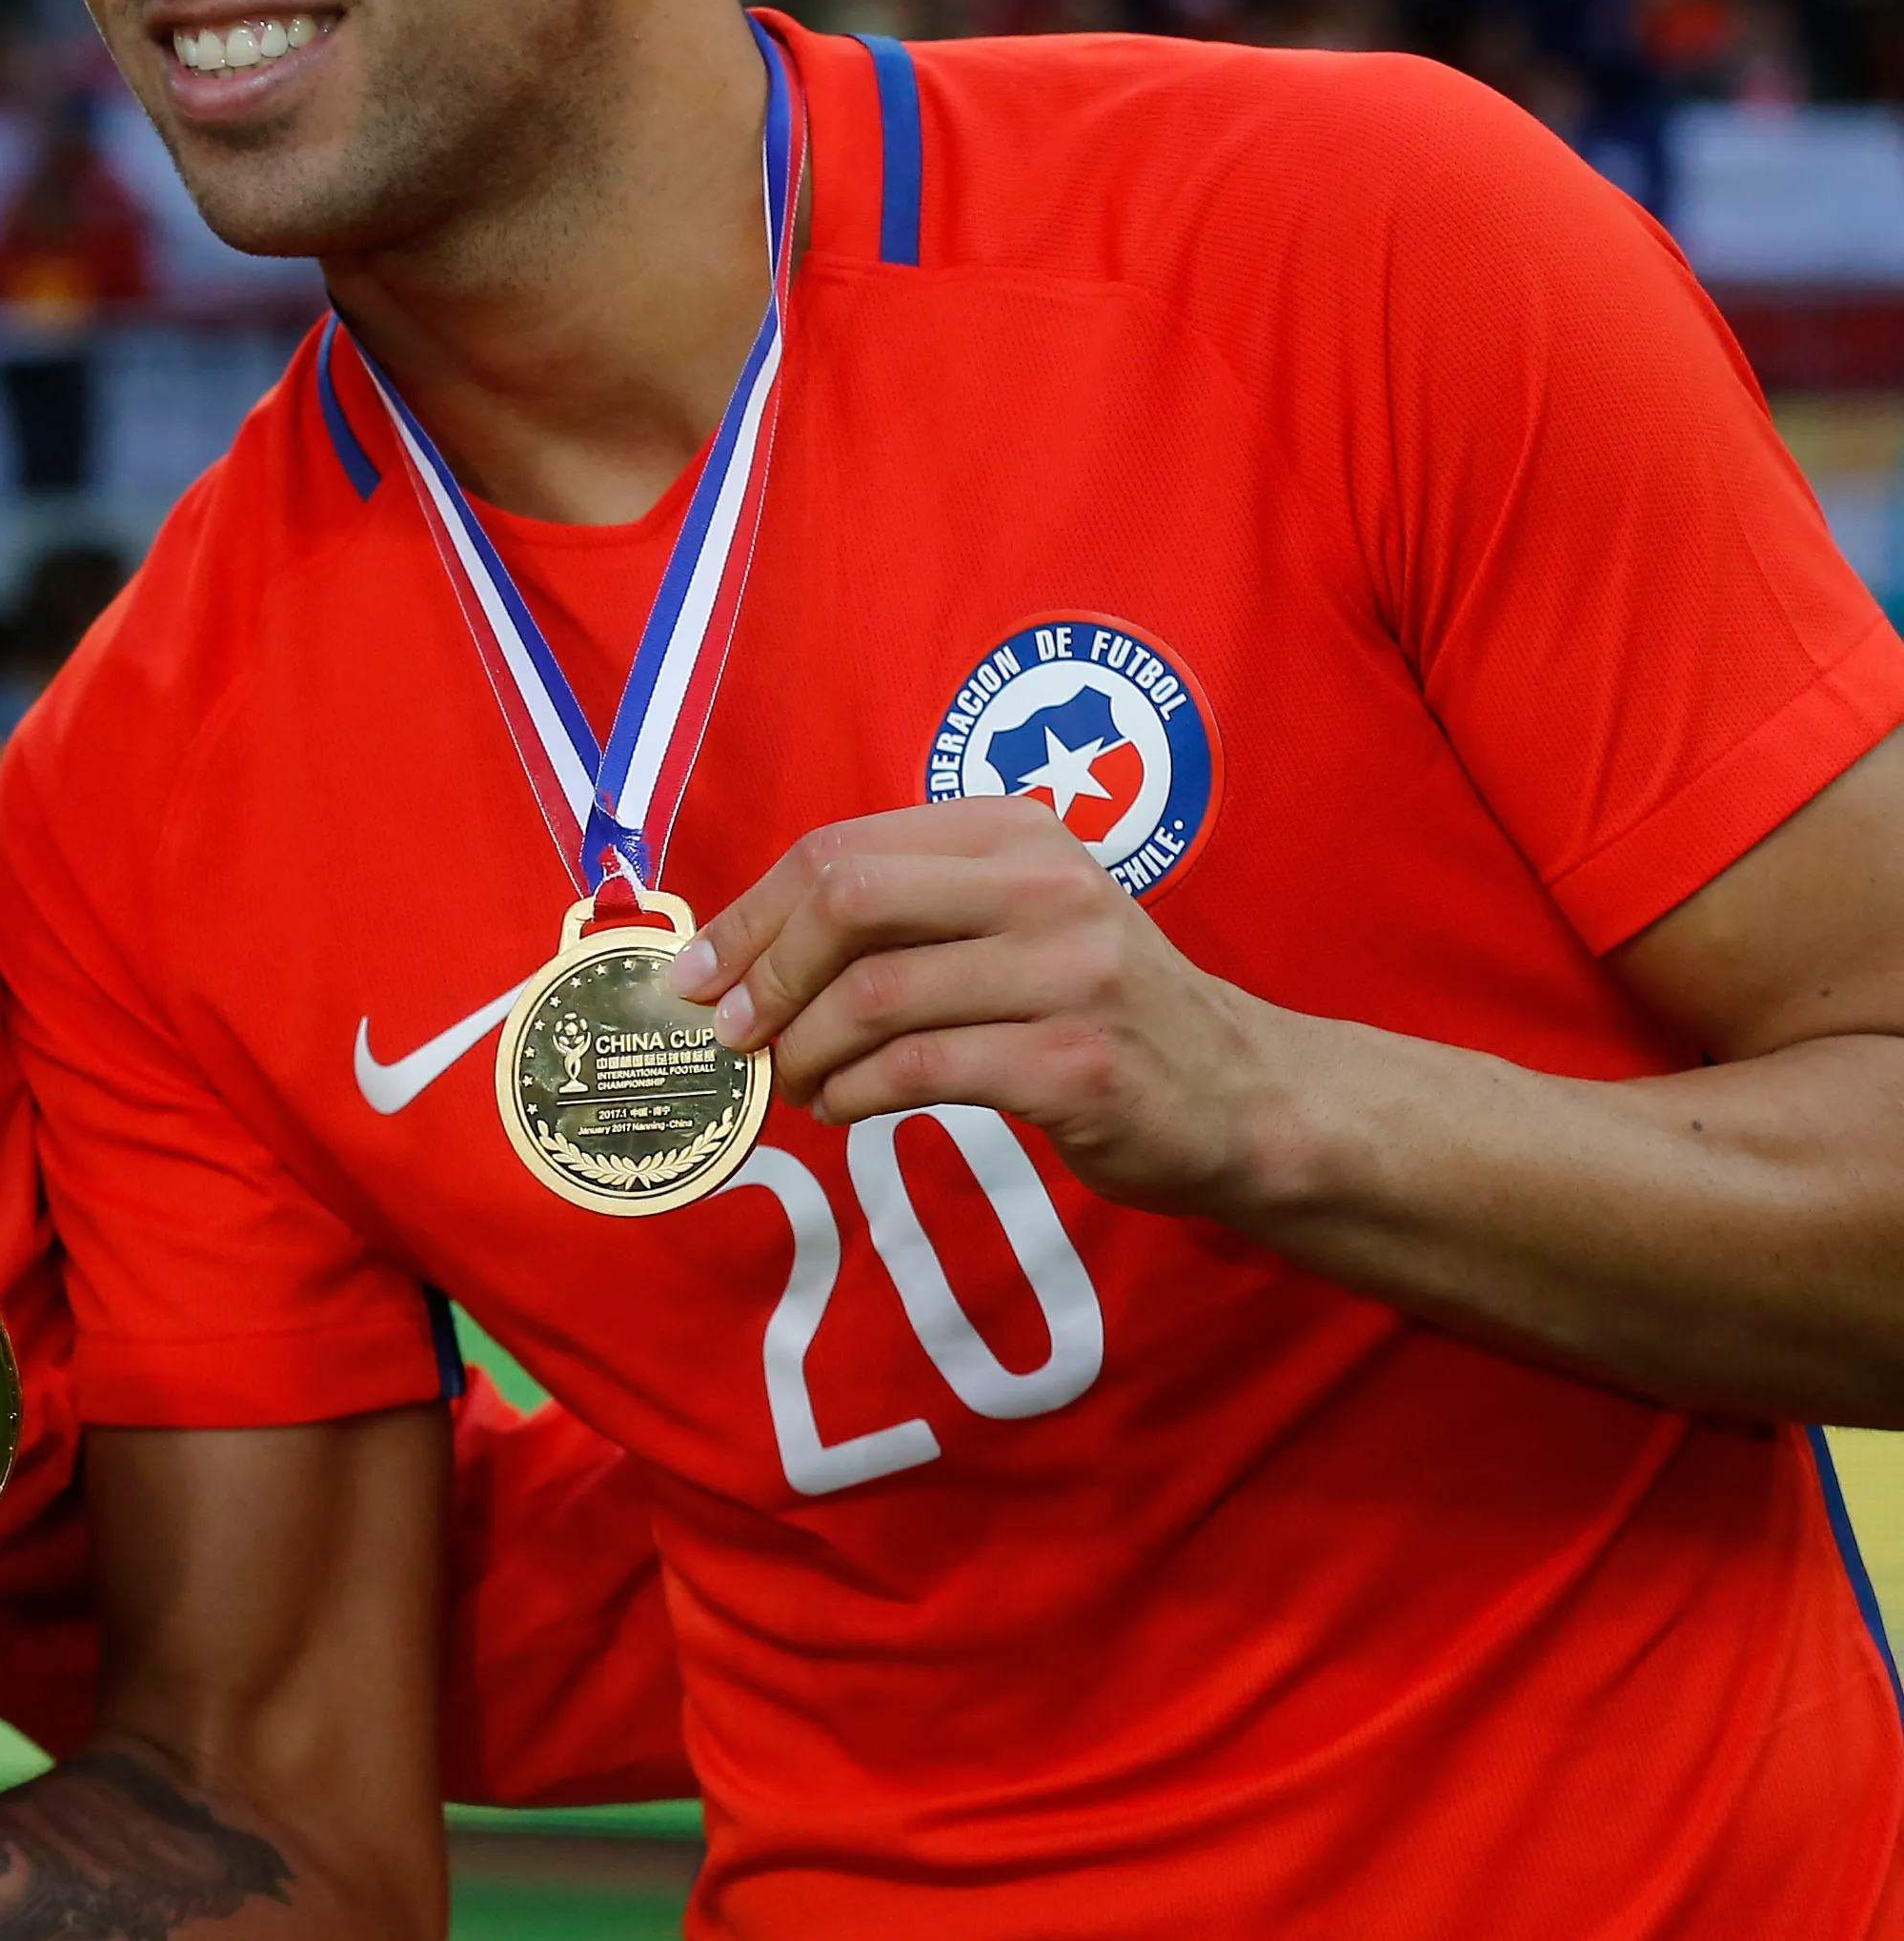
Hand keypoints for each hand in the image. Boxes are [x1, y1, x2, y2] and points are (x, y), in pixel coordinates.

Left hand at [669, 796, 1294, 1214]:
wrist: (1243, 1095)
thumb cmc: (1095, 1007)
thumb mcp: (1013, 924)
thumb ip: (901, 919)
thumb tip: (738, 958)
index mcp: (1013, 831)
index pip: (840, 850)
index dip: (750, 916)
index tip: (697, 975)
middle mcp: (1044, 884)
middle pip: (846, 901)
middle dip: (766, 974)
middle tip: (734, 1034)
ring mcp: (1069, 971)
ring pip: (874, 995)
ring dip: (804, 1050)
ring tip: (794, 1083)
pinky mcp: (1076, 1061)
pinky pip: (919, 1070)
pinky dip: (855, 1095)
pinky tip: (843, 1109)